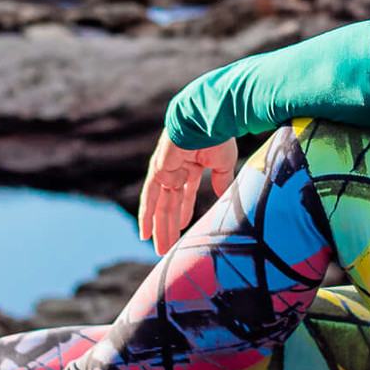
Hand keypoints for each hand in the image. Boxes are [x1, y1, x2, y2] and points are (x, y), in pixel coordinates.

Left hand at [138, 131, 237, 254]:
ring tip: (162, 250)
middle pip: (170, 204)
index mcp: (192, 166)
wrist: (208, 118)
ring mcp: (165, 171)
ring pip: (161, 206)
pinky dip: (146, 216)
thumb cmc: (218, 136)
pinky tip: (145, 234)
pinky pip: (150, 197)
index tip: (182, 228)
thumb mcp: (223, 165)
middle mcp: (176, 169)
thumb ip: (221, 182)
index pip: (184, 194)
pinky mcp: (158, 171)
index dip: (183, 211)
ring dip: (160, 228)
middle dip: (169, 227)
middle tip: (169, 249)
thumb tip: (224, 199)